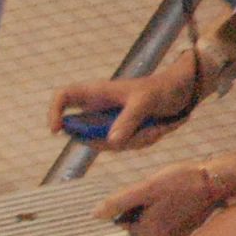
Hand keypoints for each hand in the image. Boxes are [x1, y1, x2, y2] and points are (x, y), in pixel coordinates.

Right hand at [48, 62, 200, 148]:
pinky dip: (141, 142)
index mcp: (96, 93)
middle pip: (85, 132)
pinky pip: (121, 147)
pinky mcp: (119, 132)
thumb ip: (129, 120)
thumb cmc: (161, 89)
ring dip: (134, 141)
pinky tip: (156, 130)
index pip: (62, 97)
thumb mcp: (146, 101)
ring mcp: (107, 122)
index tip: (57, 130)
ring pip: (106, 143)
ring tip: (156, 127)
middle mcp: (97, 108)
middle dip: (111, 139)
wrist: (182, 93)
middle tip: (139, 133)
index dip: (53, 112)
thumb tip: (112, 142)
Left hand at [96, 163, 223, 235]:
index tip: (144, 192)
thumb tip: (94, 215)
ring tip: (169, 193)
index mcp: (148, 231)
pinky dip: (169, 210)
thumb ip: (119, 202)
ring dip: (155, 208)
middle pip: (139, 221)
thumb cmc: (180, 182)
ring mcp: (175, 235)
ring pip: (153, 220)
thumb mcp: (145, 189)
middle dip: (142, 207)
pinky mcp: (186, 229)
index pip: (124, 221)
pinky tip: (178, 198)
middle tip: (158, 191)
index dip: (130, 205)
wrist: (215, 180)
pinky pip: (168, 220)